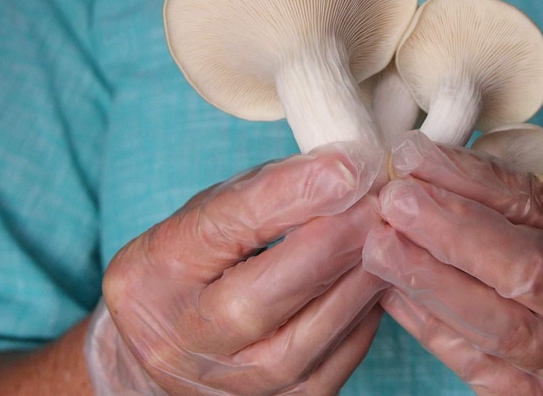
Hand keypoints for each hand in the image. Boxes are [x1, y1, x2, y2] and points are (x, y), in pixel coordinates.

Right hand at [86, 142, 387, 394]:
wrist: (169, 344)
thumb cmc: (195, 264)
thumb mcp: (212, 213)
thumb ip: (268, 191)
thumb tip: (343, 170)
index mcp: (155, 272)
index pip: (224, 227)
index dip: (290, 193)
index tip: (346, 167)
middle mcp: (183, 338)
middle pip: (260, 298)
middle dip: (331, 244)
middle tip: (377, 204)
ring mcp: (229, 383)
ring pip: (306, 339)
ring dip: (357, 280)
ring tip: (387, 236)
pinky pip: (332, 363)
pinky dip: (362, 316)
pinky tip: (375, 277)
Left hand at [363, 131, 542, 394]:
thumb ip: (508, 202)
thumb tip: (422, 163)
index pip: (541, 208)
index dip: (473, 180)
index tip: (414, 154)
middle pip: (530, 271)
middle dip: (453, 231)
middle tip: (394, 199)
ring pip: (498, 326)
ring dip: (430, 280)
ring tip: (379, 244)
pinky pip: (473, 362)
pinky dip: (427, 324)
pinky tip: (389, 292)